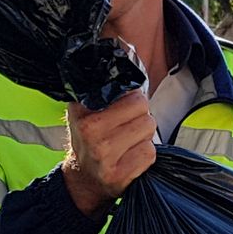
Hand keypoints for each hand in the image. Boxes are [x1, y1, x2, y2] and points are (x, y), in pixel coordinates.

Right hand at [63, 90, 156, 215]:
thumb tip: (128, 54)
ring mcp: (104, 157)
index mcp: (83, 113)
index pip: (130, 93)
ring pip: (148, 129)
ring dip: (143, 136)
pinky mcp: (119, 176)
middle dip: (140, 116)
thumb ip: (102, 87)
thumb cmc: (90, 140)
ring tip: (128, 142)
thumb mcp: (84, 110)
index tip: (122, 108)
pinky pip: (149, 154)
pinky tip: (130, 157)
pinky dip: (144, 155)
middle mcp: (91, 134)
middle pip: (143, 108)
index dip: (131, 98)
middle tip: (126, 127)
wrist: (83, 179)